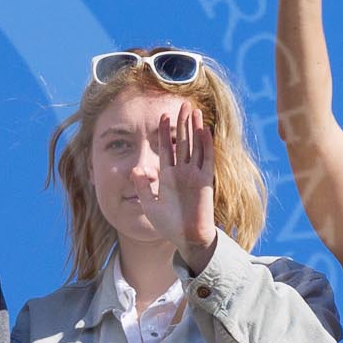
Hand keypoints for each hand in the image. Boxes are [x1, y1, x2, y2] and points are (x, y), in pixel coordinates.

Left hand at [142, 102, 218, 268]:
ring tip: (194, 110)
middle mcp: (182, 172)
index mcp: (167, 176)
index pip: (166, 148)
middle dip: (182, 123)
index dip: (165, 132)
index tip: (164, 116)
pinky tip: (204, 130)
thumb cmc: (168, 224)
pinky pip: (206, 159)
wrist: (186, 237)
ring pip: (195, 146)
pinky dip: (206, 145)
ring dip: (195, 128)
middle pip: (182, 142)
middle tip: (183, 104)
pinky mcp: (205, 181)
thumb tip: (136, 168)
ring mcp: (194, 175)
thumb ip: (142, 187)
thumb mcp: (149, 205)